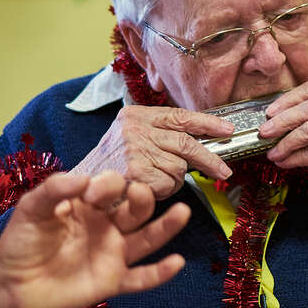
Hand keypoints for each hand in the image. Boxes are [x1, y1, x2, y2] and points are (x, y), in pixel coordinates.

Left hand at [0, 172, 190, 307]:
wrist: (9, 287)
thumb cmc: (21, 243)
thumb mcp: (31, 209)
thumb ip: (54, 189)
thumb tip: (84, 178)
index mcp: (90, 205)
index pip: (112, 187)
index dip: (108, 185)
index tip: (91, 192)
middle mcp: (108, 226)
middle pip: (137, 208)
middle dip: (142, 197)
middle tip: (137, 193)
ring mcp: (113, 254)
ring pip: (148, 238)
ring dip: (167, 226)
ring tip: (182, 212)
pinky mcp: (113, 281)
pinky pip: (141, 278)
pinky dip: (160, 273)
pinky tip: (176, 263)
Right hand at [72, 105, 233, 198]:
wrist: (79, 188)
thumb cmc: (111, 164)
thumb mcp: (130, 136)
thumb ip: (161, 132)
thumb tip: (204, 136)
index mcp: (136, 116)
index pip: (181, 116)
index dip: (208, 123)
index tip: (228, 130)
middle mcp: (135, 130)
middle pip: (186, 143)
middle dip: (209, 158)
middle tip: (224, 170)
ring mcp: (135, 152)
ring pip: (179, 167)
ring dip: (174, 178)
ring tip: (154, 179)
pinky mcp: (136, 175)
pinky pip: (168, 185)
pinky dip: (164, 191)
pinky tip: (148, 188)